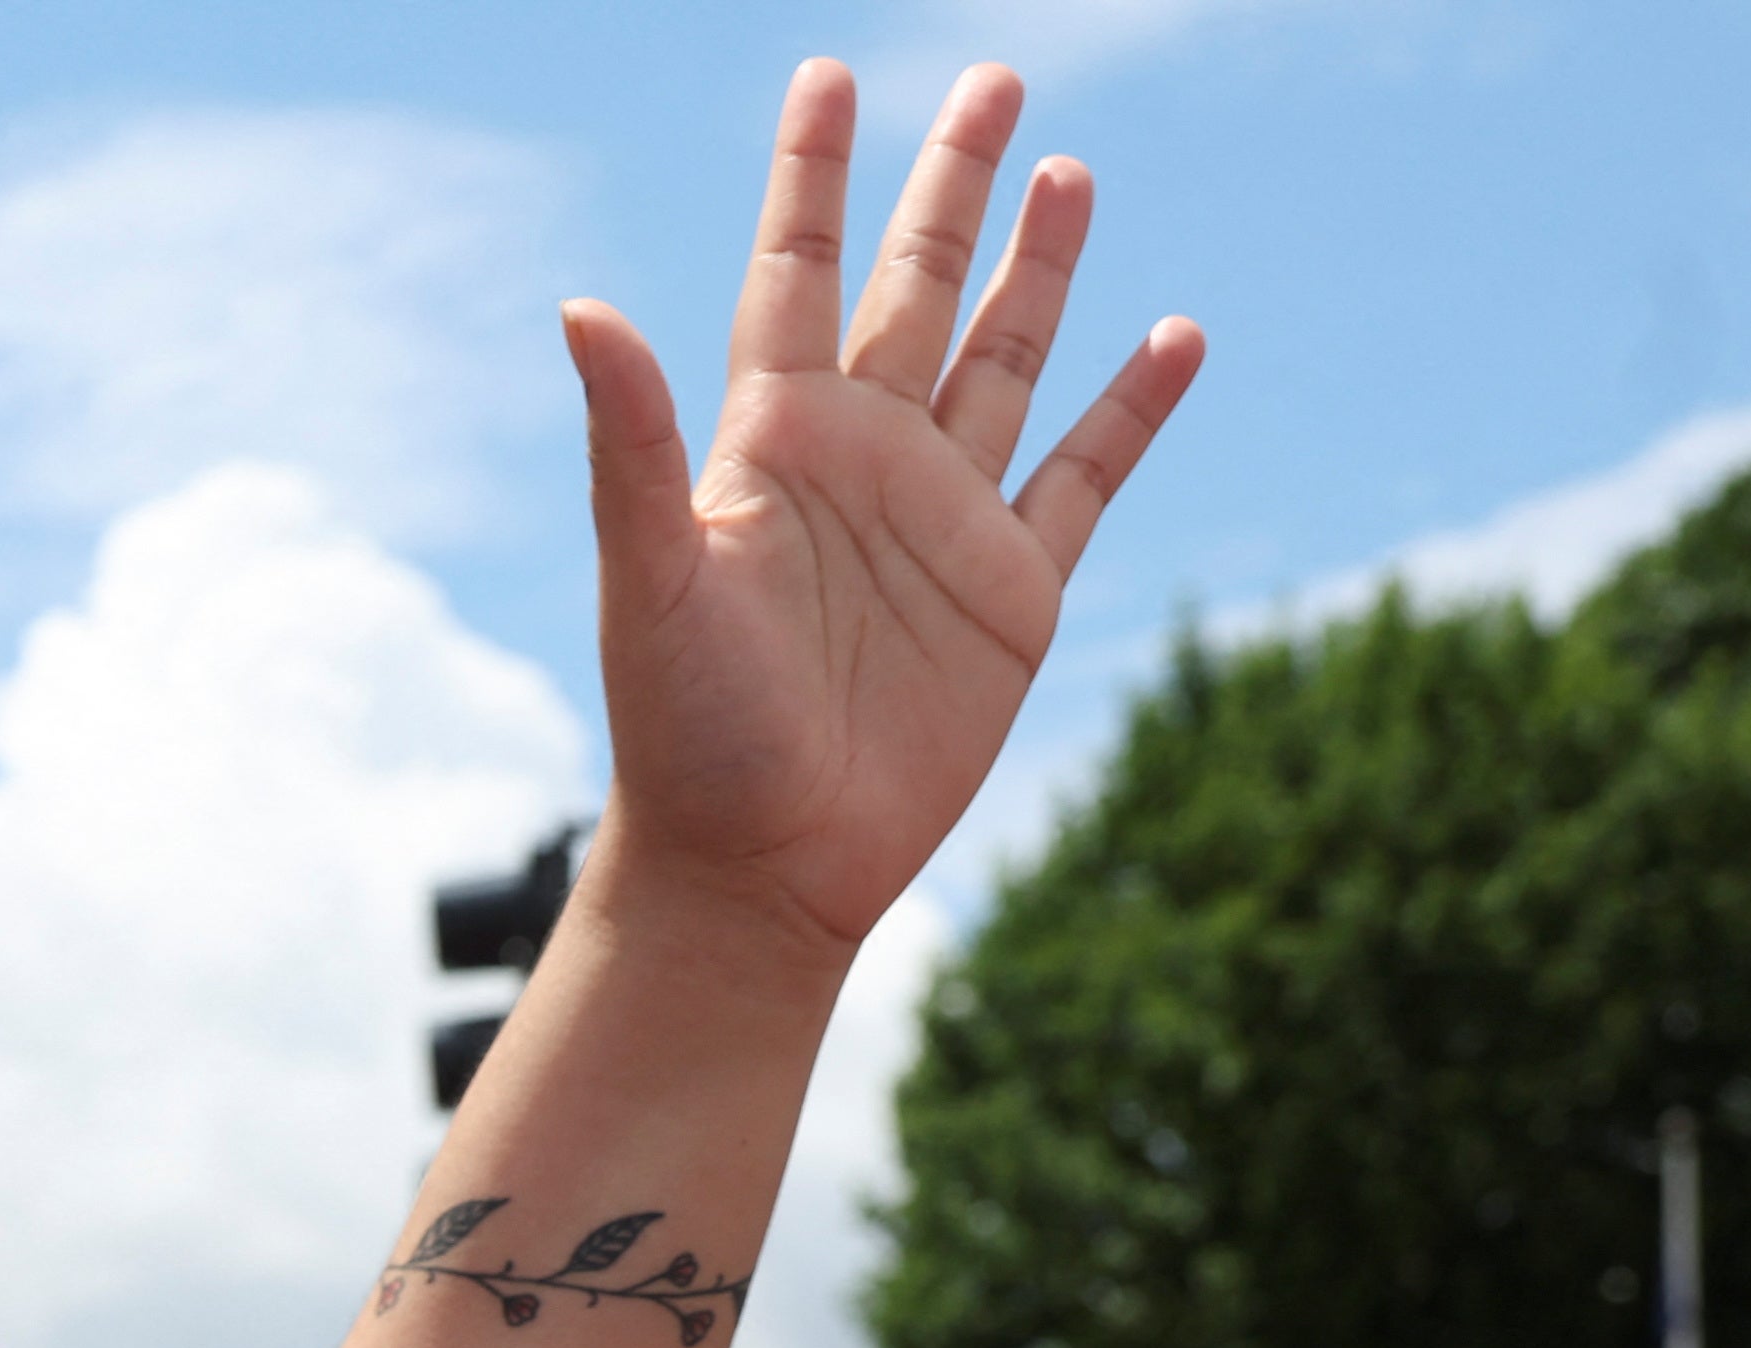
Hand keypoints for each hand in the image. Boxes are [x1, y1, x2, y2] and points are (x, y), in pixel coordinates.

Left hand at [571, 61, 1199, 973]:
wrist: (756, 866)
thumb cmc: (684, 732)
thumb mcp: (652, 576)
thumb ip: (631, 442)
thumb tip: (578, 306)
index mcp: (772, 445)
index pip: (796, 274)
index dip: (814, 177)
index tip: (827, 76)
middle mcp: (864, 462)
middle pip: (917, 288)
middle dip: (950, 186)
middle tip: (992, 75)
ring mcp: (944, 520)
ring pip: (1003, 359)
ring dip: (1038, 271)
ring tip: (1068, 169)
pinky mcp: (1013, 592)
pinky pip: (1085, 478)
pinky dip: (1130, 411)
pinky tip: (1171, 336)